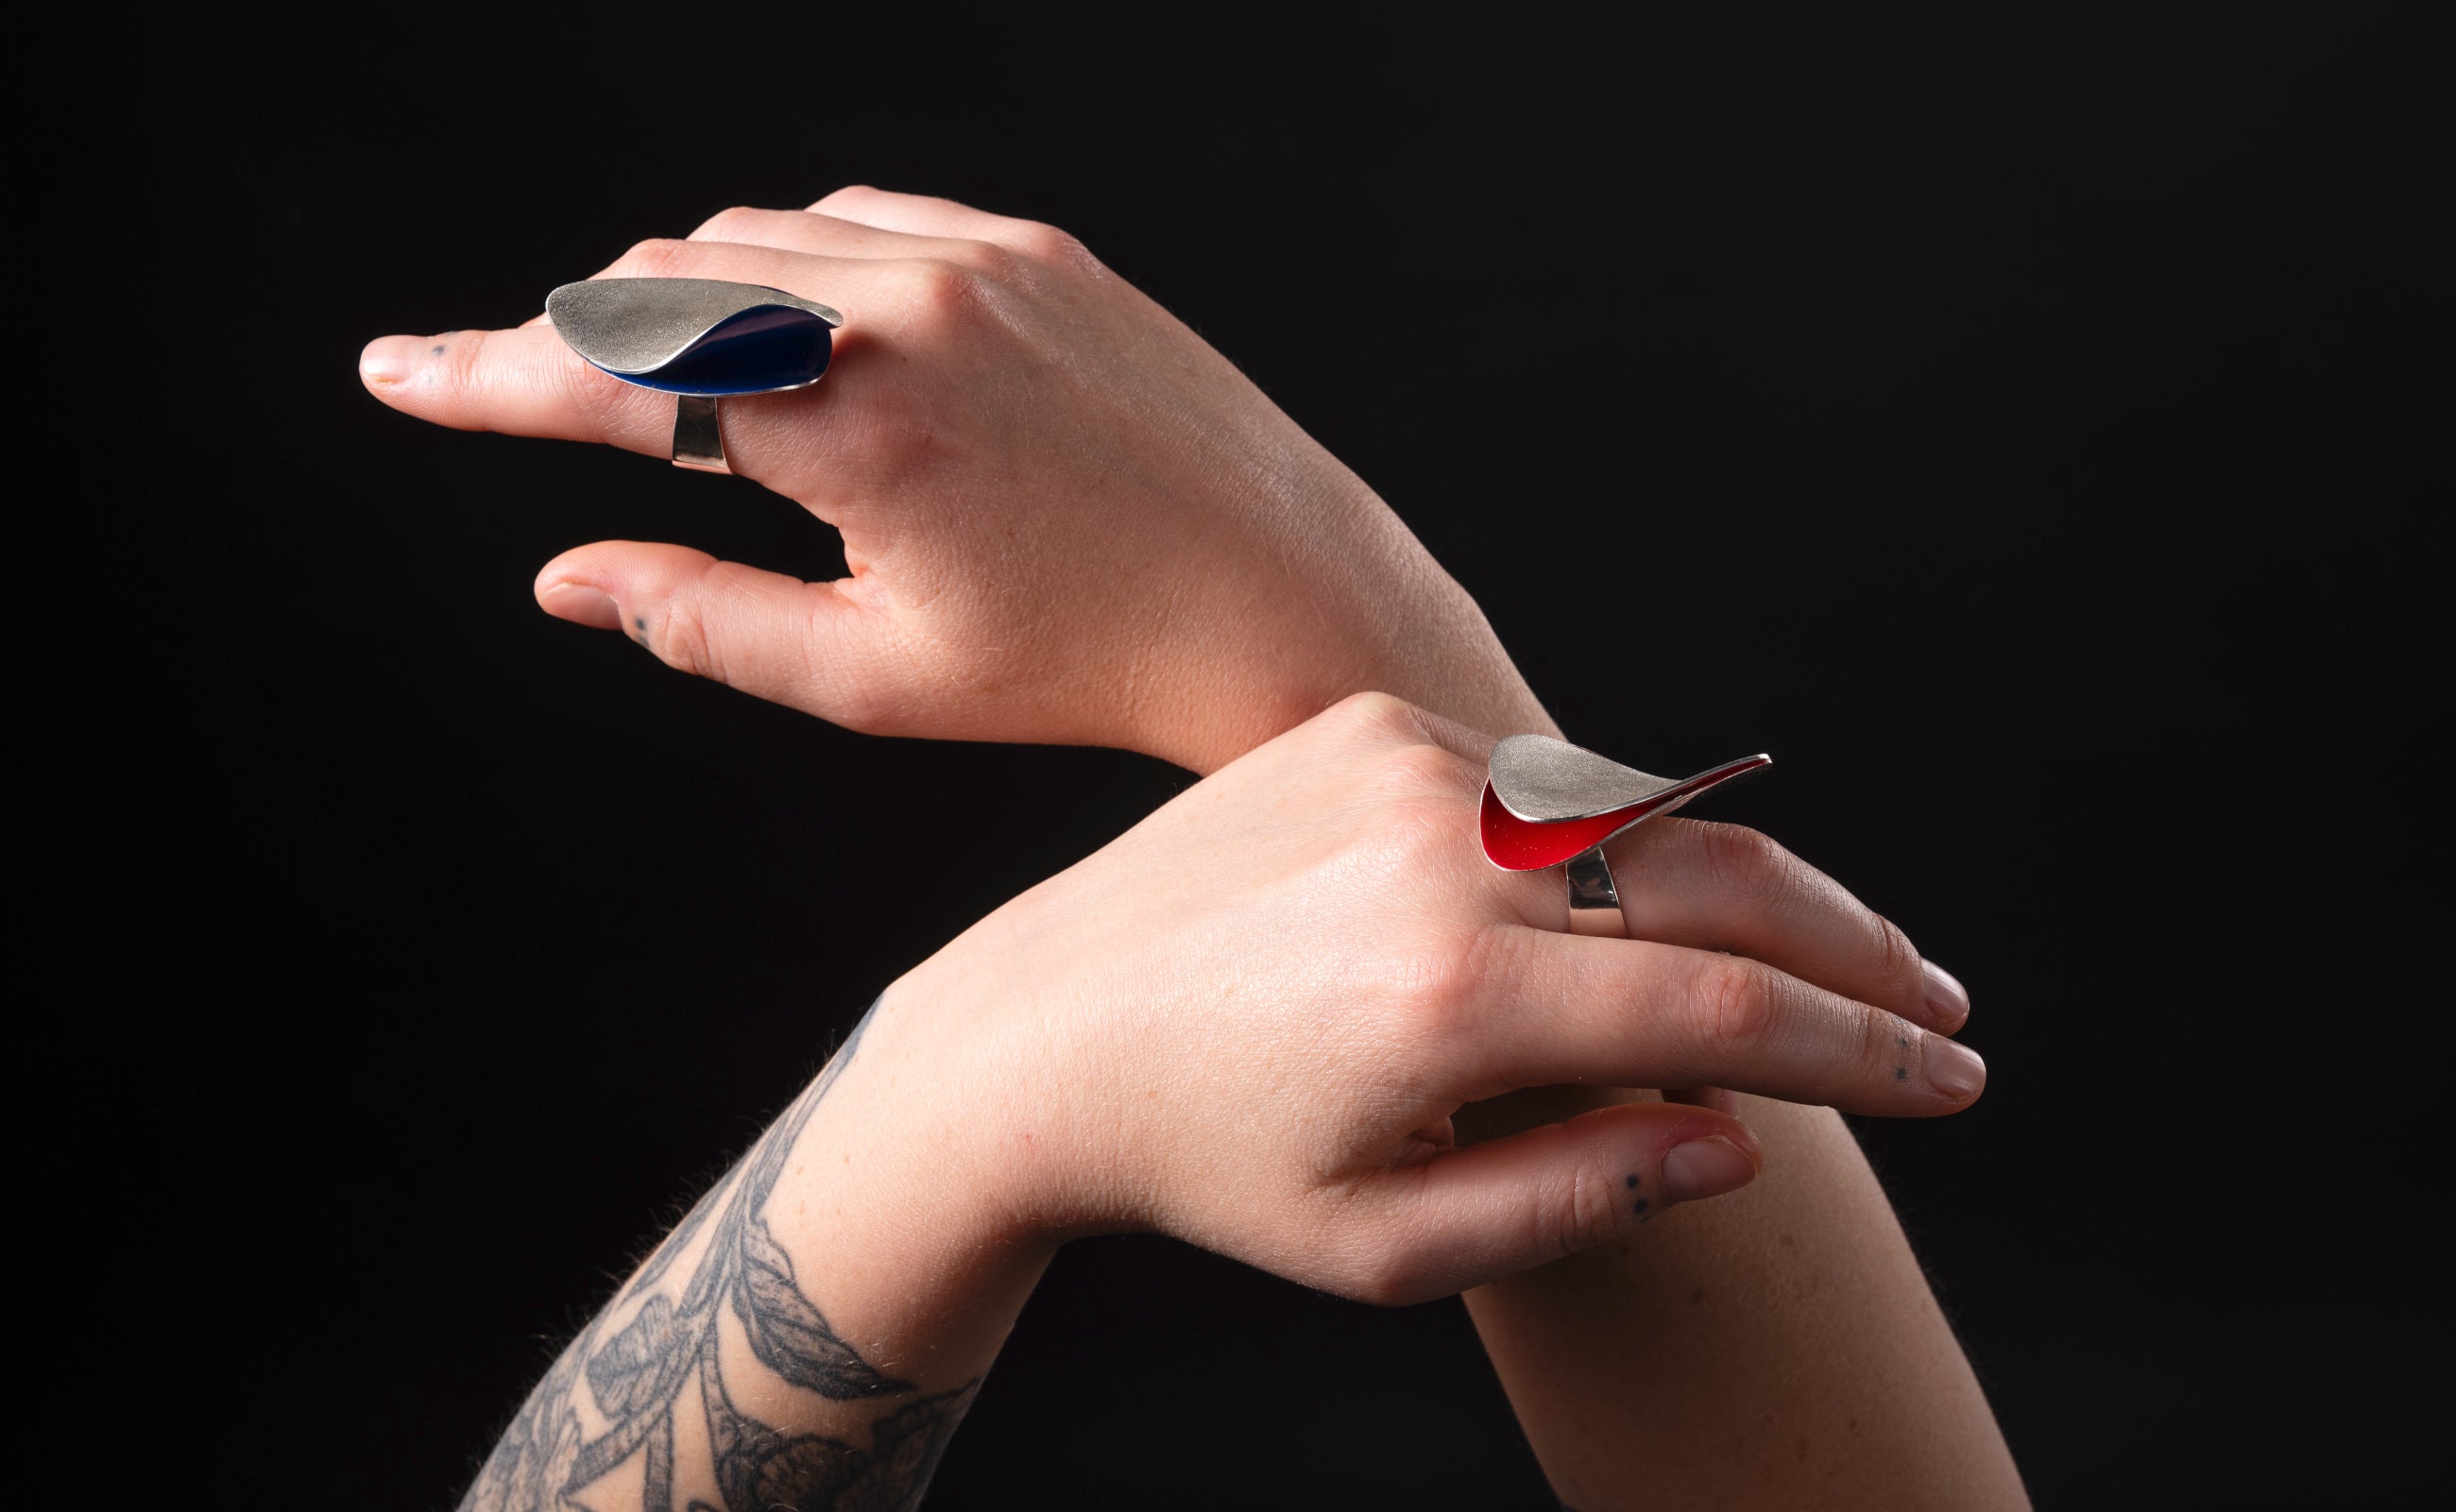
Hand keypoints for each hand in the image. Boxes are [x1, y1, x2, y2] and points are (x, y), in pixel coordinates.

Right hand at [360, 188, 1546, 771]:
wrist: (1286, 600)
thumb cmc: (1086, 666)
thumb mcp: (872, 677)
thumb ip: (697, 621)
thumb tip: (564, 579)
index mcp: (852, 423)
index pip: (612, 375)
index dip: (482, 379)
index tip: (396, 374)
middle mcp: (908, 305)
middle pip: (663, 284)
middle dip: (586, 346)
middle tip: (543, 407)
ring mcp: (982, 258)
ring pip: (755, 241)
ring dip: (686, 305)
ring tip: (687, 400)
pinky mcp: (1040, 247)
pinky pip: (863, 223)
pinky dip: (797, 271)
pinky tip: (807, 344)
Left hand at [826, 695, 1984, 1304]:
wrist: (1037, 1029)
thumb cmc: (1210, 1162)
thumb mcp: (1391, 1247)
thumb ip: (1586, 1195)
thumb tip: (1752, 1137)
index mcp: (1447, 997)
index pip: (1727, 1017)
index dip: (1866, 1054)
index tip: (1954, 1080)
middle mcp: (1436, 852)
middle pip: (1721, 881)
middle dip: (1858, 949)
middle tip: (1942, 1006)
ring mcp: (1405, 763)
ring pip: (1646, 816)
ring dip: (1751, 887)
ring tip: (1825, 962)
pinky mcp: (1370, 720)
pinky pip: (1551, 781)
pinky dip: (1628, 839)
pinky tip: (1663, 904)